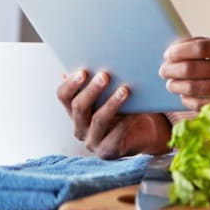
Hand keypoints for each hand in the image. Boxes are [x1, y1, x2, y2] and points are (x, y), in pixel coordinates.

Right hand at [56, 69, 170, 158]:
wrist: (145, 131)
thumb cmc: (127, 108)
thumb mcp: (111, 93)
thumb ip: (99, 80)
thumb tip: (88, 59)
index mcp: (76, 110)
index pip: (63, 96)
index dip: (70, 84)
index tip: (83, 71)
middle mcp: (80, 127)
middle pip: (78, 107)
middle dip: (91, 90)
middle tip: (105, 76)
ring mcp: (92, 141)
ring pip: (97, 121)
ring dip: (111, 104)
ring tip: (125, 90)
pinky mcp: (108, 151)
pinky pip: (114, 136)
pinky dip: (125, 123)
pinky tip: (135, 112)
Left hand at [159, 37, 209, 111]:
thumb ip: (206, 44)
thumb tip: (176, 47)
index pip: (198, 48)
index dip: (178, 52)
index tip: (168, 54)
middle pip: (191, 69)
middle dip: (171, 70)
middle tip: (164, 71)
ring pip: (193, 88)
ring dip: (175, 86)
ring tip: (171, 84)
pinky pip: (201, 104)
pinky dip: (187, 101)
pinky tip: (184, 96)